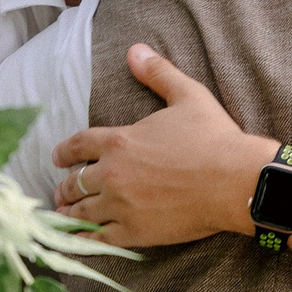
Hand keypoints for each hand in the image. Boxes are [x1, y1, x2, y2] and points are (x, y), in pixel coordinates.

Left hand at [55, 44, 273, 247]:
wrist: (235, 180)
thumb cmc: (214, 137)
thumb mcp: (187, 95)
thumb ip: (158, 73)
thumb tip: (135, 50)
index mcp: (119, 140)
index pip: (78, 144)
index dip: (63, 151)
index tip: (56, 158)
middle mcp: (112, 173)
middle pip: (74, 182)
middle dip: (64, 187)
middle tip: (60, 193)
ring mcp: (121, 205)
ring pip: (82, 212)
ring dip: (69, 213)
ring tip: (63, 217)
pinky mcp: (135, 232)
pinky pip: (99, 239)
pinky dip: (84, 240)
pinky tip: (79, 241)